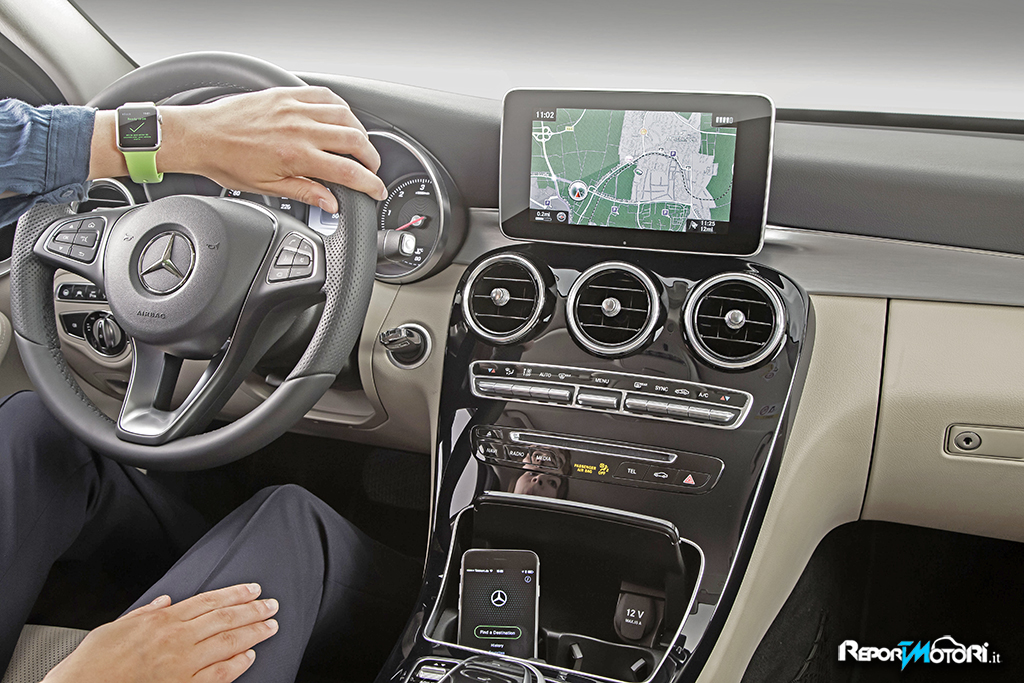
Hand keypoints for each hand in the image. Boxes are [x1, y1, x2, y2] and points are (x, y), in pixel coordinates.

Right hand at [43, 583, 278, 682]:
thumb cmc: (94, 662)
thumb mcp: (117, 626)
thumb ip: (146, 612)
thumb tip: (167, 600)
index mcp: (162, 620)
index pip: (209, 601)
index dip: (235, 594)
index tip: (254, 590)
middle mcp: (177, 639)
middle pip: (225, 619)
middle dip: (253, 611)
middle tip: (273, 605)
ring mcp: (182, 665)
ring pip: (228, 644)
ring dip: (253, 633)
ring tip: (271, 626)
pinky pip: (218, 674)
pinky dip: (237, 664)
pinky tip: (250, 656)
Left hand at [91, 86, 387, 211]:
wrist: (201, 136)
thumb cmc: (227, 162)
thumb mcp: (268, 188)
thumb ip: (305, 193)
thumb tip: (330, 203)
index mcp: (297, 156)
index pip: (348, 171)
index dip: (370, 183)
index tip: (376, 190)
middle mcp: (300, 129)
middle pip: (355, 141)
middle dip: (371, 158)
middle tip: (371, 169)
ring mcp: (295, 108)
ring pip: (345, 116)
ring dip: (359, 133)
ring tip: (360, 145)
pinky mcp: (287, 95)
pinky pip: (325, 96)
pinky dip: (340, 107)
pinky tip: (341, 117)